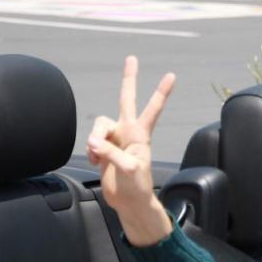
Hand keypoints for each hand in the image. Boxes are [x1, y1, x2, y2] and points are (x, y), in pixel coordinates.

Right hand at [86, 55, 175, 245]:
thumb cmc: (137, 187)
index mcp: (140, 134)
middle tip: (131, 58)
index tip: (172, 75)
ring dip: (94, 138)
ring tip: (96, 155)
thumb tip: (94, 142)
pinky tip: (96, 162)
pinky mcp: (104, 149)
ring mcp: (115, 139)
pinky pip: (91, 141)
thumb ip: (112, 153)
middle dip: (129, 79)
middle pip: (126, 99)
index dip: (160, 93)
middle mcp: (128, 132)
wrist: (129, 202)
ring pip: (99, 124)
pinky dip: (90, 150)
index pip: (152, 109)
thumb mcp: (128, 170)